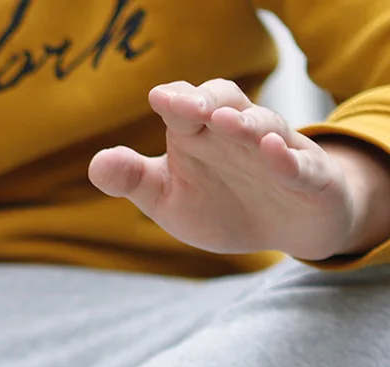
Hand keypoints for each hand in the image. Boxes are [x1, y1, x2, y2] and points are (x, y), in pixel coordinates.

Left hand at [88, 78, 389, 259]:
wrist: (284, 228)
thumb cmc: (220, 204)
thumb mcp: (168, 198)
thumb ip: (134, 180)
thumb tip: (97, 164)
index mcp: (200, 135)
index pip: (186, 106)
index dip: (175, 100)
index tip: (158, 99)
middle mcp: (238, 135)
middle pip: (226, 101)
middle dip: (210, 101)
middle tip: (191, 107)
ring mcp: (276, 152)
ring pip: (265, 125)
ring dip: (248, 122)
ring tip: (230, 123)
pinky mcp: (308, 177)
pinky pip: (301, 163)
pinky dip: (288, 157)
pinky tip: (274, 152)